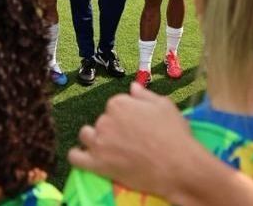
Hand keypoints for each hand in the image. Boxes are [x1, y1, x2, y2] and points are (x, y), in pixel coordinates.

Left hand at [68, 83, 198, 197]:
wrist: (177, 166)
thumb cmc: (174, 134)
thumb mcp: (164, 106)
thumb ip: (144, 95)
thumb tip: (132, 86)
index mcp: (119, 103)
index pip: (114, 106)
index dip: (125, 116)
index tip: (135, 126)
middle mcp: (105, 119)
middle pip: (102, 121)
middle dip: (112, 128)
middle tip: (128, 141)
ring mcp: (99, 142)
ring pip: (86, 135)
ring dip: (94, 139)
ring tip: (109, 148)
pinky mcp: (96, 164)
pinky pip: (75, 157)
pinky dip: (78, 156)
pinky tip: (86, 157)